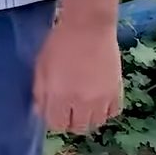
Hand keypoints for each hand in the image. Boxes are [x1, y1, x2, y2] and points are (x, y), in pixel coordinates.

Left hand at [33, 16, 123, 133]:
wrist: (88, 26)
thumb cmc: (60, 42)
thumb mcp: (41, 65)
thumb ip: (39, 91)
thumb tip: (40, 111)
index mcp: (58, 95)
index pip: (56, 124)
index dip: (54, 119)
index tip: (54, 111)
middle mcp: (80, 102)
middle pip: (76, 128)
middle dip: (70, 121)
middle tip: (68, 109)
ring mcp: (101, 98)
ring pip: (96, 123)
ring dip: (88, 118)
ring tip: (84, 106)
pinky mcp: (116, 91)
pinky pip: (113, 112)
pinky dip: (105, 110)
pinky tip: (99, 100)